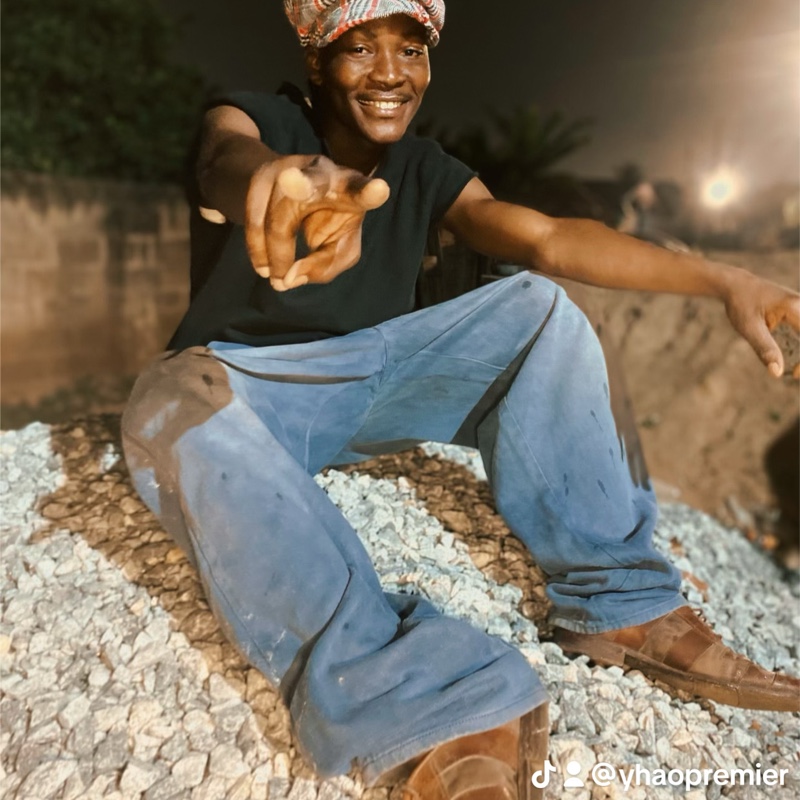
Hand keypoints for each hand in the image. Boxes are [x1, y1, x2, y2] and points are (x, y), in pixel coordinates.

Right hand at [244, 155, 389, 290]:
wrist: (286, 186)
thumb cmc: (327, 222)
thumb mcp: (338, 248)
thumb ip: (324, 267)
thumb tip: (289, 279)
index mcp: (350, 188)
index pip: (360, 190)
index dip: (369, 192)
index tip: (380, 190)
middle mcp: (321, 171)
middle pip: (311, 181)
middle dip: (301, 183)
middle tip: (292, 183)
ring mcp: (287, 168)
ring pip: (277, 219)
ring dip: (275, 254)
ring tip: (276, 278)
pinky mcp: (259, 177)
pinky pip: (254, 221)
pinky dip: (258, 250)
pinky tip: (264, 267)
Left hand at [723, 268, 799, 377]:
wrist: (735, 285)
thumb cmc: (740, 304)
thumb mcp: (749, 328)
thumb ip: (764, 349)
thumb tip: (776, 373)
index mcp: (796, 308)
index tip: (794, 374)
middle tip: (795, 374)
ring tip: (795, 370)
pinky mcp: (799, 312)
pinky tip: (795, 359)